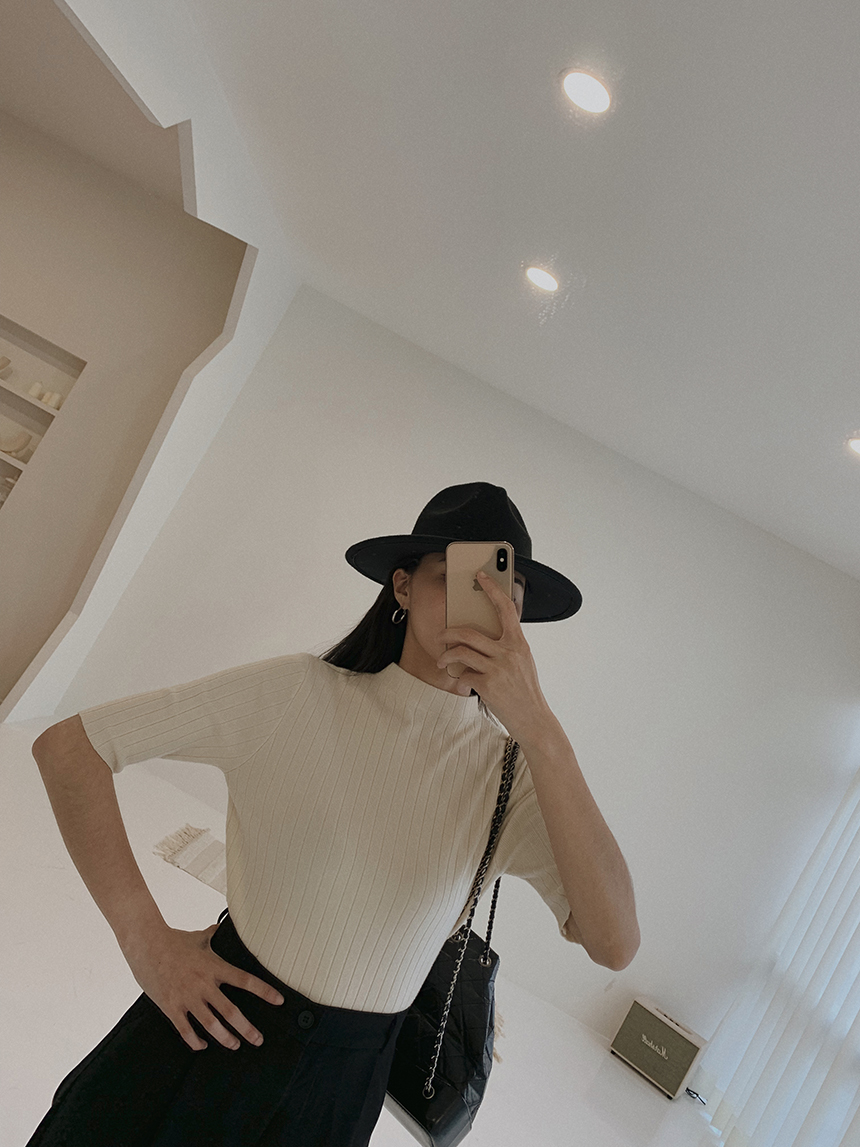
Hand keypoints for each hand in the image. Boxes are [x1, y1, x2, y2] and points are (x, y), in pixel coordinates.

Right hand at [122, 922, 283, 1051]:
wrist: (146, 944)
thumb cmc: (174, 939)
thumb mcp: (199, 936)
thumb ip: (213, 936)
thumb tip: (222, 926)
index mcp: (214, 966)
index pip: (245, 980)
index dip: (264, 991)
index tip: (279, 1001)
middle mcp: (204, 984)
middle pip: (231, 1011)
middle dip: (247, 1028)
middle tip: (258, 1040)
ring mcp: (187, 997)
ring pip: (211, 1025)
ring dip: (225, 1038)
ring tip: (235, 1045)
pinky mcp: (171, 1007)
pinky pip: (185, 1030)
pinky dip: (195, 1041)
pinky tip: (202, 1046)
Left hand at [438, 569, 551, 742]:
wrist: (533, 719)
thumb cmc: (525, 690)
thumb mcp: (523, 662)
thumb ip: (507, 646)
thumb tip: (483, 634)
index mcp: (519, 642)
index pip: (505, 608)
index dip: (492, 589)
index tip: (481, 575)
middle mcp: (509, 652)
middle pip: (469, 632)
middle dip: (448, 632)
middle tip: (440, 635)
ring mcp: (498, 669)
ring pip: (461, 652)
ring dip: (446, 655)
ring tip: (442, 661)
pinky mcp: (488, 685)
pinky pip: (464, 674)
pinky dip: (460, 678)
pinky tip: (463, 683)